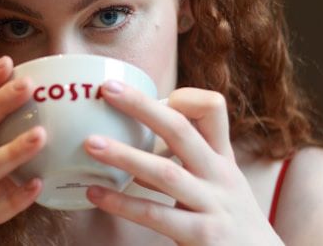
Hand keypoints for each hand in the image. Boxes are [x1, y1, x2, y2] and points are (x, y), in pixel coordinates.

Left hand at [83, 82, 283, 245]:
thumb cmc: (231, 222)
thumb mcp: (220, 184)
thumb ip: (187, 162)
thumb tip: (135, 145)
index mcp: (221, 158)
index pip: (214, 110)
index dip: (186, 96)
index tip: (157, 94)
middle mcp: (219, 175)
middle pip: (181, 130)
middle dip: (142, 107)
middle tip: (108, 90)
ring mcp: (213, 205)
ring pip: (165, 172)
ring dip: (125, 155)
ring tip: (91, 143)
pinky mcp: (203, 235)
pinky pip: (157, 215)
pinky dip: (124, 204)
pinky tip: (97, 193)